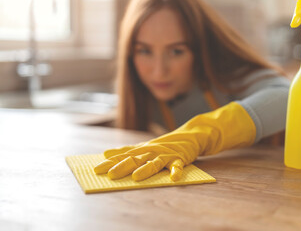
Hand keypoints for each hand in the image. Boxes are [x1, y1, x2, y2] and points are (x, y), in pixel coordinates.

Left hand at [94, 102, 255, 180]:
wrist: (189, 136)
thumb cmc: (164, 144)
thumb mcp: (144, 146)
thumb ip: (127, 150)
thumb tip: (106, 153)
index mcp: (143, 149)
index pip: (124, 156)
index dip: (111, 162)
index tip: (97, 169)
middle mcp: (152, 151)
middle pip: (136, 159)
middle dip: (123, 166)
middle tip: (110, 174)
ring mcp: (166, 154)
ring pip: (154, 162)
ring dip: (145, 170)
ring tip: (135, 177)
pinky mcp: (180, 158)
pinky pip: (178, 165)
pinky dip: (176, 171)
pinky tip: (174, 178)